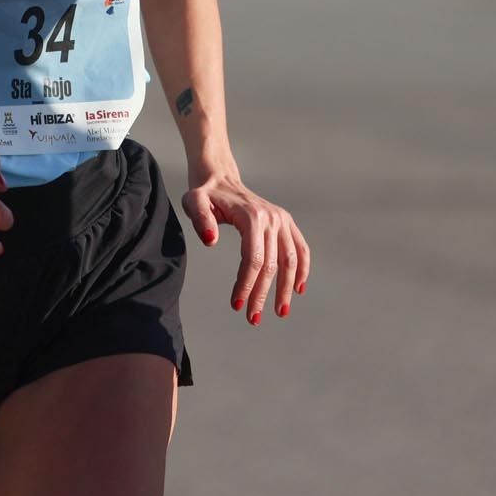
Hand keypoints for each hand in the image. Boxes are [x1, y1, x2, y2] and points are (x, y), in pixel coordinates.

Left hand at [183, 172, 310, 325]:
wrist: (220, 176)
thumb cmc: (205, 193)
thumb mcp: (193, 201)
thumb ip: (200, 218)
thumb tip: (211, 241)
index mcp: (252, 216)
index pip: (253, 259)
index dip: (246, 285)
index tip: (236, 306)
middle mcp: (272, 218)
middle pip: (271, 265)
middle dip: (262, 294)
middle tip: (252, 319)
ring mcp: (282, 220)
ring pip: (290, 261)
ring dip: (286, 289)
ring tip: (280, 312)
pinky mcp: (286, 222)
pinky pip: (300, 249)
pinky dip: (302, 270)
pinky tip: (298, 289)